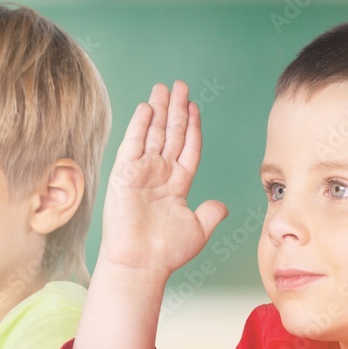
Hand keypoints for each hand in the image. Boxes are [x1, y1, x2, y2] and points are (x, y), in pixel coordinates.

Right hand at [97, 80, 227, 282]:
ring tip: (163, 88)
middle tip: (179, 85)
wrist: (141, 263)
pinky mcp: (124, 174)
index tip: (195, 106)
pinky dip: (140, 125)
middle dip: (175, 109)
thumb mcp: (198, 229)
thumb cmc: (166, 252)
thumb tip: (223, 206)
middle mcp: (159, 174)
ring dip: (158, 110)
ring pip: (153, 133)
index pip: (188, 147)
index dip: (193, 126)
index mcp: (177, 184)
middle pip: (171, 134)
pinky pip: (133, 143)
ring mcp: (141, 172)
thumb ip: (211, 213)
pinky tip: (147, 107)